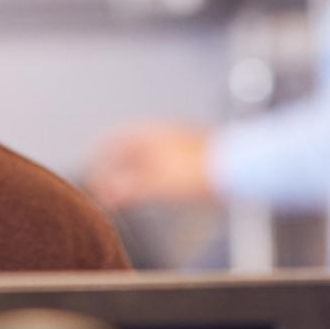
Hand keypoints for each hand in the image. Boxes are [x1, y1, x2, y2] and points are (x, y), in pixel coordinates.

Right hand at [89, 123, 215, 207]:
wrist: (236, 168)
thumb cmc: (196, 172)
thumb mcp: (156, 185)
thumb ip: (129, 190)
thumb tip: (107, 194)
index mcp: (149, 134)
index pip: (114, 141)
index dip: (100, 158)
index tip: (93, 174)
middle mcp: (162, 135)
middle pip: (130, 151)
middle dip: (117, 171)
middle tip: (108, 190)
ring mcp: (178, 145)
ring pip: (148, 159)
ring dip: (134, 176)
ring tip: (128, 194)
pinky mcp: (192, 157)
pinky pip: (163, 165)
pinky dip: (151, 177)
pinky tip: (154, 191)